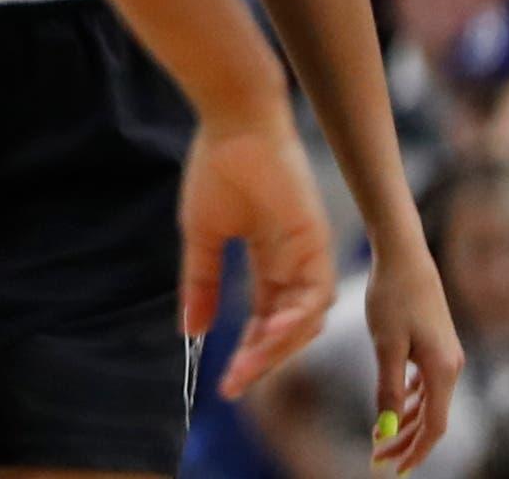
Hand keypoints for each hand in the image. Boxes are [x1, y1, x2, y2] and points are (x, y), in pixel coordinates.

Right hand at [181, 111, 337, 401]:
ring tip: (249, 362)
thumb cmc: (215, 168)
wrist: (233, 124)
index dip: (248, 353)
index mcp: (269, 260)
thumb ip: (202, 283)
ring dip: (280, 345)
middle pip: (287, 327)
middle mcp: (294, 263)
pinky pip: (314, 292)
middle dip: (263, 360)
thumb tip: (192, 331)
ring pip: (306, 318)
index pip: (264, 319)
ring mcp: (308, 253)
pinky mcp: (316, 241)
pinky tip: (272, 331)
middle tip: (236, 384)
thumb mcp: (202, 236)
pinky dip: (296, 317)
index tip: (226, 384)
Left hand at [361, 241, 460, 473]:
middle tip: (379, 459)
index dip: (413, 451)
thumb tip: (385, 429)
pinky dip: (411, 399)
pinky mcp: (437, 343)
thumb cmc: (391, 296)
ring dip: (407, 422)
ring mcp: (446, 354)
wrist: (404, 255)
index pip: (434, 427)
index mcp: (443, 370)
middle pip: (432, 418)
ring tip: (383, 438)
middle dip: (407, 441)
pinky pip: (427, 383)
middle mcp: (452, 366)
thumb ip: (387, 388)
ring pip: (429, 401)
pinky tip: (397, 404)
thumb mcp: (385, 345)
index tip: (391, 469)